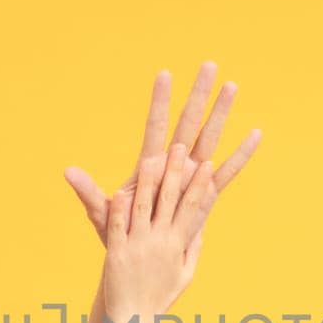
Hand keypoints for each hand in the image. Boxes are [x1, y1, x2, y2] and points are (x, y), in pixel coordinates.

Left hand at [65, 62, 260, 244]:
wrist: (140, 258)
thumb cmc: (120, 233)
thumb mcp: (103, 214)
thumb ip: (89, 193)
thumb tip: (67, 172)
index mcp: (148, 165)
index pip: (155, 125)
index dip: (160, 101)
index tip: (165, 72)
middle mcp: (172, 165)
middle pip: (188, 123)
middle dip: (198, 95)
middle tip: (209, 65)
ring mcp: (191, 177)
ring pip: (210, 139)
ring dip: (221, 114)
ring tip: (232, 85)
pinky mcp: (205, 195)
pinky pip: (226, 173)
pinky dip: (240, 155)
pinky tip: (255, 134)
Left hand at [102, 145, 216, 322]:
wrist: (135, 320)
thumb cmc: (161, 296)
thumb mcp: (185, 273)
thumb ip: (192, 246)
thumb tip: (201, 225)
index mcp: (178, 245)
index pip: (193, 209)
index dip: (200, 186)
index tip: (209, 165)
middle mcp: (161, 242)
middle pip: (170, 201)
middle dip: (176, 172)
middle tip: (181, 149)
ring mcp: (138, 247)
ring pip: (144, 208)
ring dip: (149, 182)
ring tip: (153, 159)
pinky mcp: (117, 253)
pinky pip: (118, 227)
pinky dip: (120, 209)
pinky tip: (122, 192)